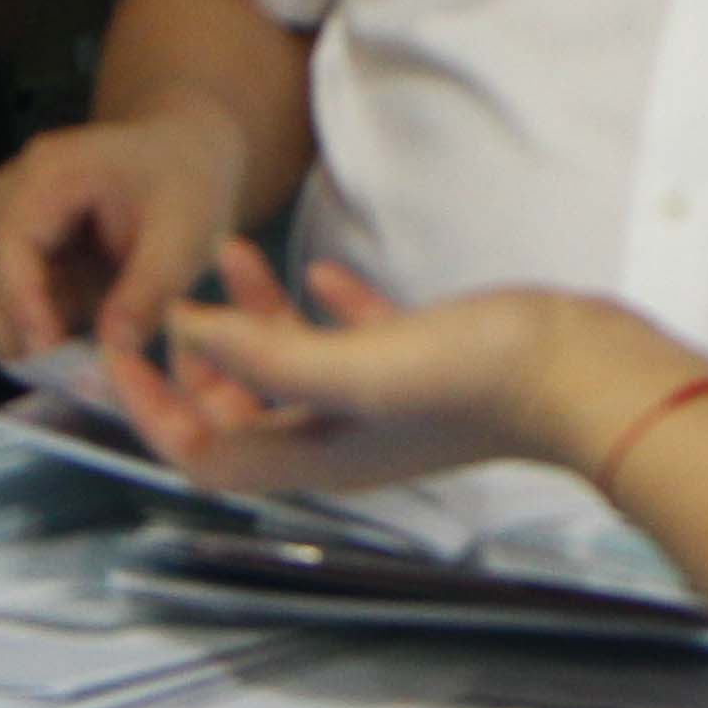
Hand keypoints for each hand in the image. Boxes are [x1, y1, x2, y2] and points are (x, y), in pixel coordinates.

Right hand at [0, 109, 248, 367]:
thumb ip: (150, 289)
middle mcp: (8, 195)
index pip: (6, 245)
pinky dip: (26, 332)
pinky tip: (72, 341)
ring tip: (73, 358)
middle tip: (64, 371)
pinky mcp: (11, 255)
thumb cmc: (185, 181)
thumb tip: (115, 349)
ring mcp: (1, 223)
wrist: (180, 152)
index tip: (49, 350)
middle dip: (9, 330)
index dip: (20, 304)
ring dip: (14, 335)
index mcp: (48, 173)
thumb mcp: (187, 231)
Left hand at [120, 247, 598, 497]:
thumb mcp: (355, 364)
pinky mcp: (425, 369)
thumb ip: (265, 352)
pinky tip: (323, 269)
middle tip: (175, 295)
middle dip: (198, 355)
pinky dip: (325, 309)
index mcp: (316, 456)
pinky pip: (355, 343)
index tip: (124, 347)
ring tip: (235, 251)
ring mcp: (385, 407)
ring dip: (253, 318)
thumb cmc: (475, 379)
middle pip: (239, 411)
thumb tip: (185, 328)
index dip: (152, 405)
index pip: (204, 450)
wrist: (584, 372)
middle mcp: (341, 441)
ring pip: (292, 369)